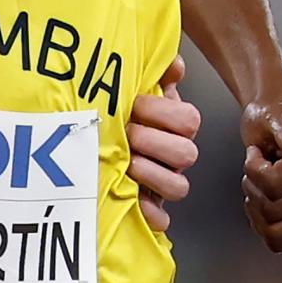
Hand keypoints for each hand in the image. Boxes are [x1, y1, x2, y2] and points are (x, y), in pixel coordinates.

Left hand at [127, 53, 200, 232]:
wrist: (93, 145)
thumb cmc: (119, 116)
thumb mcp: (135, 90)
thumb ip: (155, 73)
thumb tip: (173, 63)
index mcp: (174, 126)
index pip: (188, 120)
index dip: (164, 113)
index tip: (135, 105)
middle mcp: (174, 155)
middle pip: (186, 153)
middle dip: (155, 141)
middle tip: (128, 133)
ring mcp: (163, 183)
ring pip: (178, 186)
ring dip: (153, 174)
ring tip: (128, 163)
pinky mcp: (150, 208)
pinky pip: (161, 219)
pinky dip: (149, 212)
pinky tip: (135, 200)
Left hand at [241, 99, 281, 251]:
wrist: (280, 126)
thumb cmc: (273, 118)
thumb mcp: (272, 116)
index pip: (274, 184)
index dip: (252, 167)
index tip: (257, 151)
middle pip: (274, 210)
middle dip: (252, 188)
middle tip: (256, 167)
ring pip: (274, 230)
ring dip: (256, 206)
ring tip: (260, 183)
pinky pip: (278, 241)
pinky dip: (261, 224)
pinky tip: (263, 201)